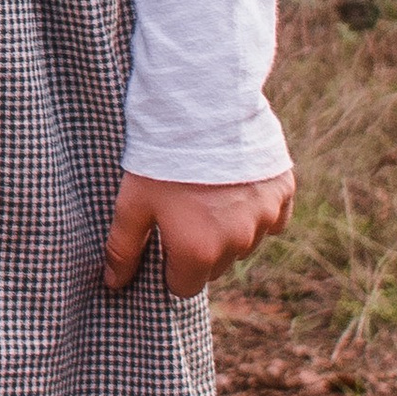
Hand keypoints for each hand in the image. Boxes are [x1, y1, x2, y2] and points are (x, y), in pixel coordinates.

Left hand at [102, 169, 294, 296]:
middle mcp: (237, 244)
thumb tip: (113, 284)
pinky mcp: (283, 193)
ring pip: (244, 241)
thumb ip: (123, 249)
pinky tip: (236, 185)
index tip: (163, 239)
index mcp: (198, 253)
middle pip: (216, 266)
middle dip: (200, 248)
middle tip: (184, 209)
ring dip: (229, 229)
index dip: (169, 266)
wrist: (201, 109)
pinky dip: (256, 208)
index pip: (183, 287)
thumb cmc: (160, 159)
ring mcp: (265, 219)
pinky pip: (273, 216)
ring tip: (208, 192)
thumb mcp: (131, 203)